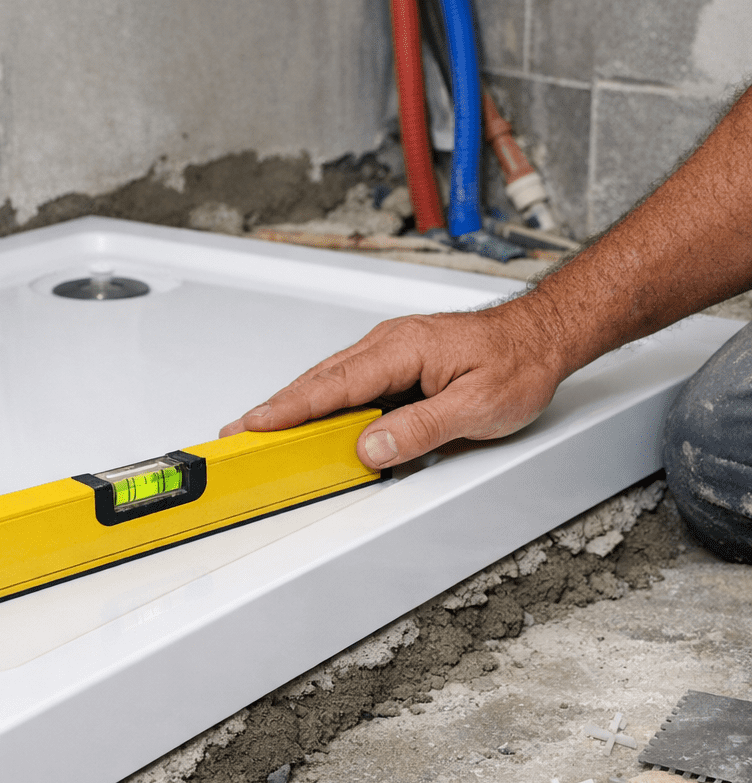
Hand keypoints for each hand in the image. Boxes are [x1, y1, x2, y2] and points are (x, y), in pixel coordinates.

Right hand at [219, 300, 566, 467]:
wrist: (543, 336)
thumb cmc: (518, 363)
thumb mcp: (478, 407)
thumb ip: (421, 428)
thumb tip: (371, 447)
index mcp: (403, 350)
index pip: (334, 386)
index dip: (289, 409)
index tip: (255, 425)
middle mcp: (389, 344)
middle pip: (320, 381)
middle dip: (275, 408)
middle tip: (239, 433)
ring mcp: (391, 351)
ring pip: (331, 380)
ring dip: (295, 405)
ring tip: (264, 430)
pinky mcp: (397, 361)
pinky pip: (349, 382)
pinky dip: (323, 400)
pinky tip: (312, 419)